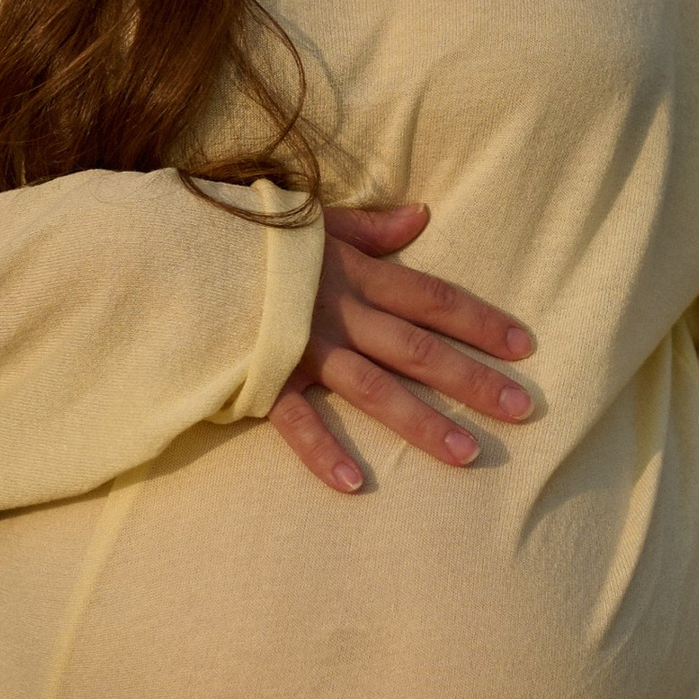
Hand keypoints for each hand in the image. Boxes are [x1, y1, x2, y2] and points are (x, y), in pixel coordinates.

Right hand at [267, 203, 534, 495]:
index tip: (525, 347)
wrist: (173, 252)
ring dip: (423, 423)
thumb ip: (370, 228)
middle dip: (473, 379)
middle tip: (523, 409)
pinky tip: (356, 483)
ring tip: (468, 454)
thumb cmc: (248, 237)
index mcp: (355, 274)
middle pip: (419, 349)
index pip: (433, 298)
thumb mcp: (313, 222)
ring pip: (374, 389)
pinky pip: (297, 422)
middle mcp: (339, 313)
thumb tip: (422, 215)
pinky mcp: (263, 378)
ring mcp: (302, 348)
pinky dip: (323, 452)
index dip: (481, 321)